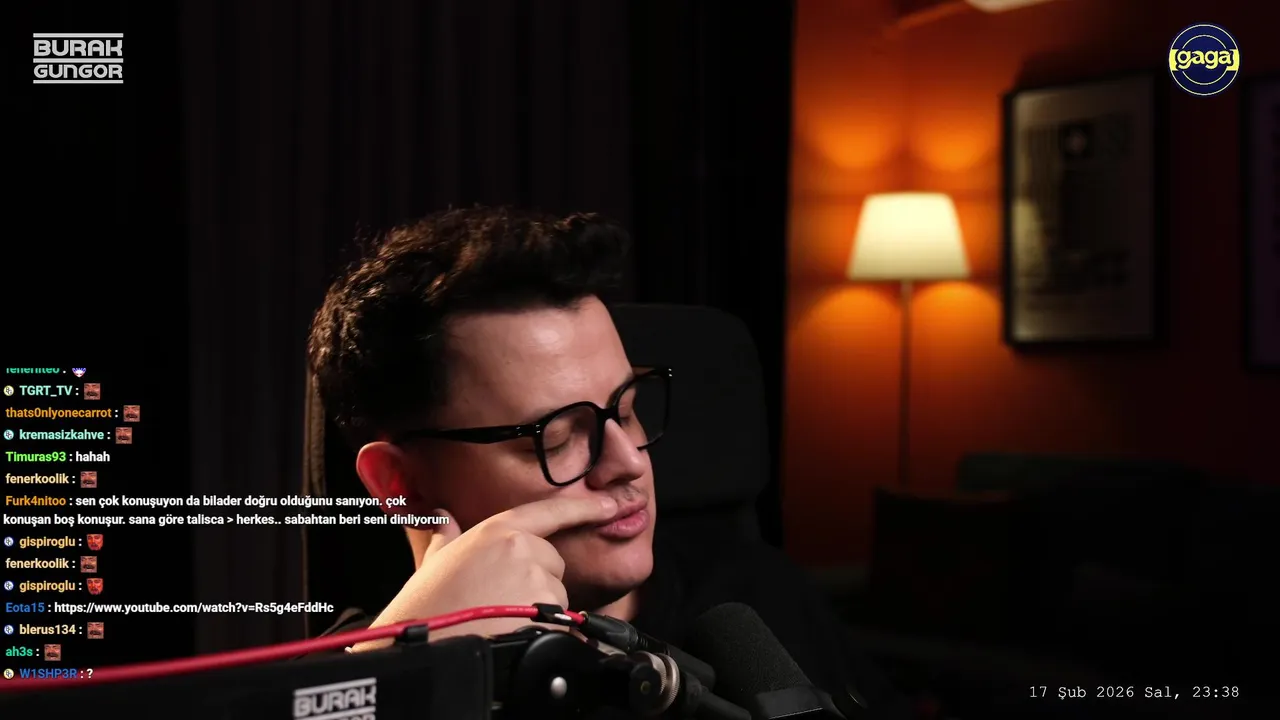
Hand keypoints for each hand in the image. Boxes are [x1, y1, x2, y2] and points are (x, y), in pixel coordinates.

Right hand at [350, 494, 617, 650]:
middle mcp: (522, 549)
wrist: (427, 653)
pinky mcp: (550, 613)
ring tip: (502, 623)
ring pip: (557, 597)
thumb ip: (444, 539)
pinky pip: (562, 623)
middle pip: (553, 564)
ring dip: (539, 611)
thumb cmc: (424, 612)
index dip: (583, 508)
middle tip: (501, 604)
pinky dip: (547, 633)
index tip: (610, 505)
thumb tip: (440, 519)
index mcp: (496, 532)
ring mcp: (538, 581)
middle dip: (537, 583)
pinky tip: (516, 638)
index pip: (549, 512)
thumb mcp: (430, 565)